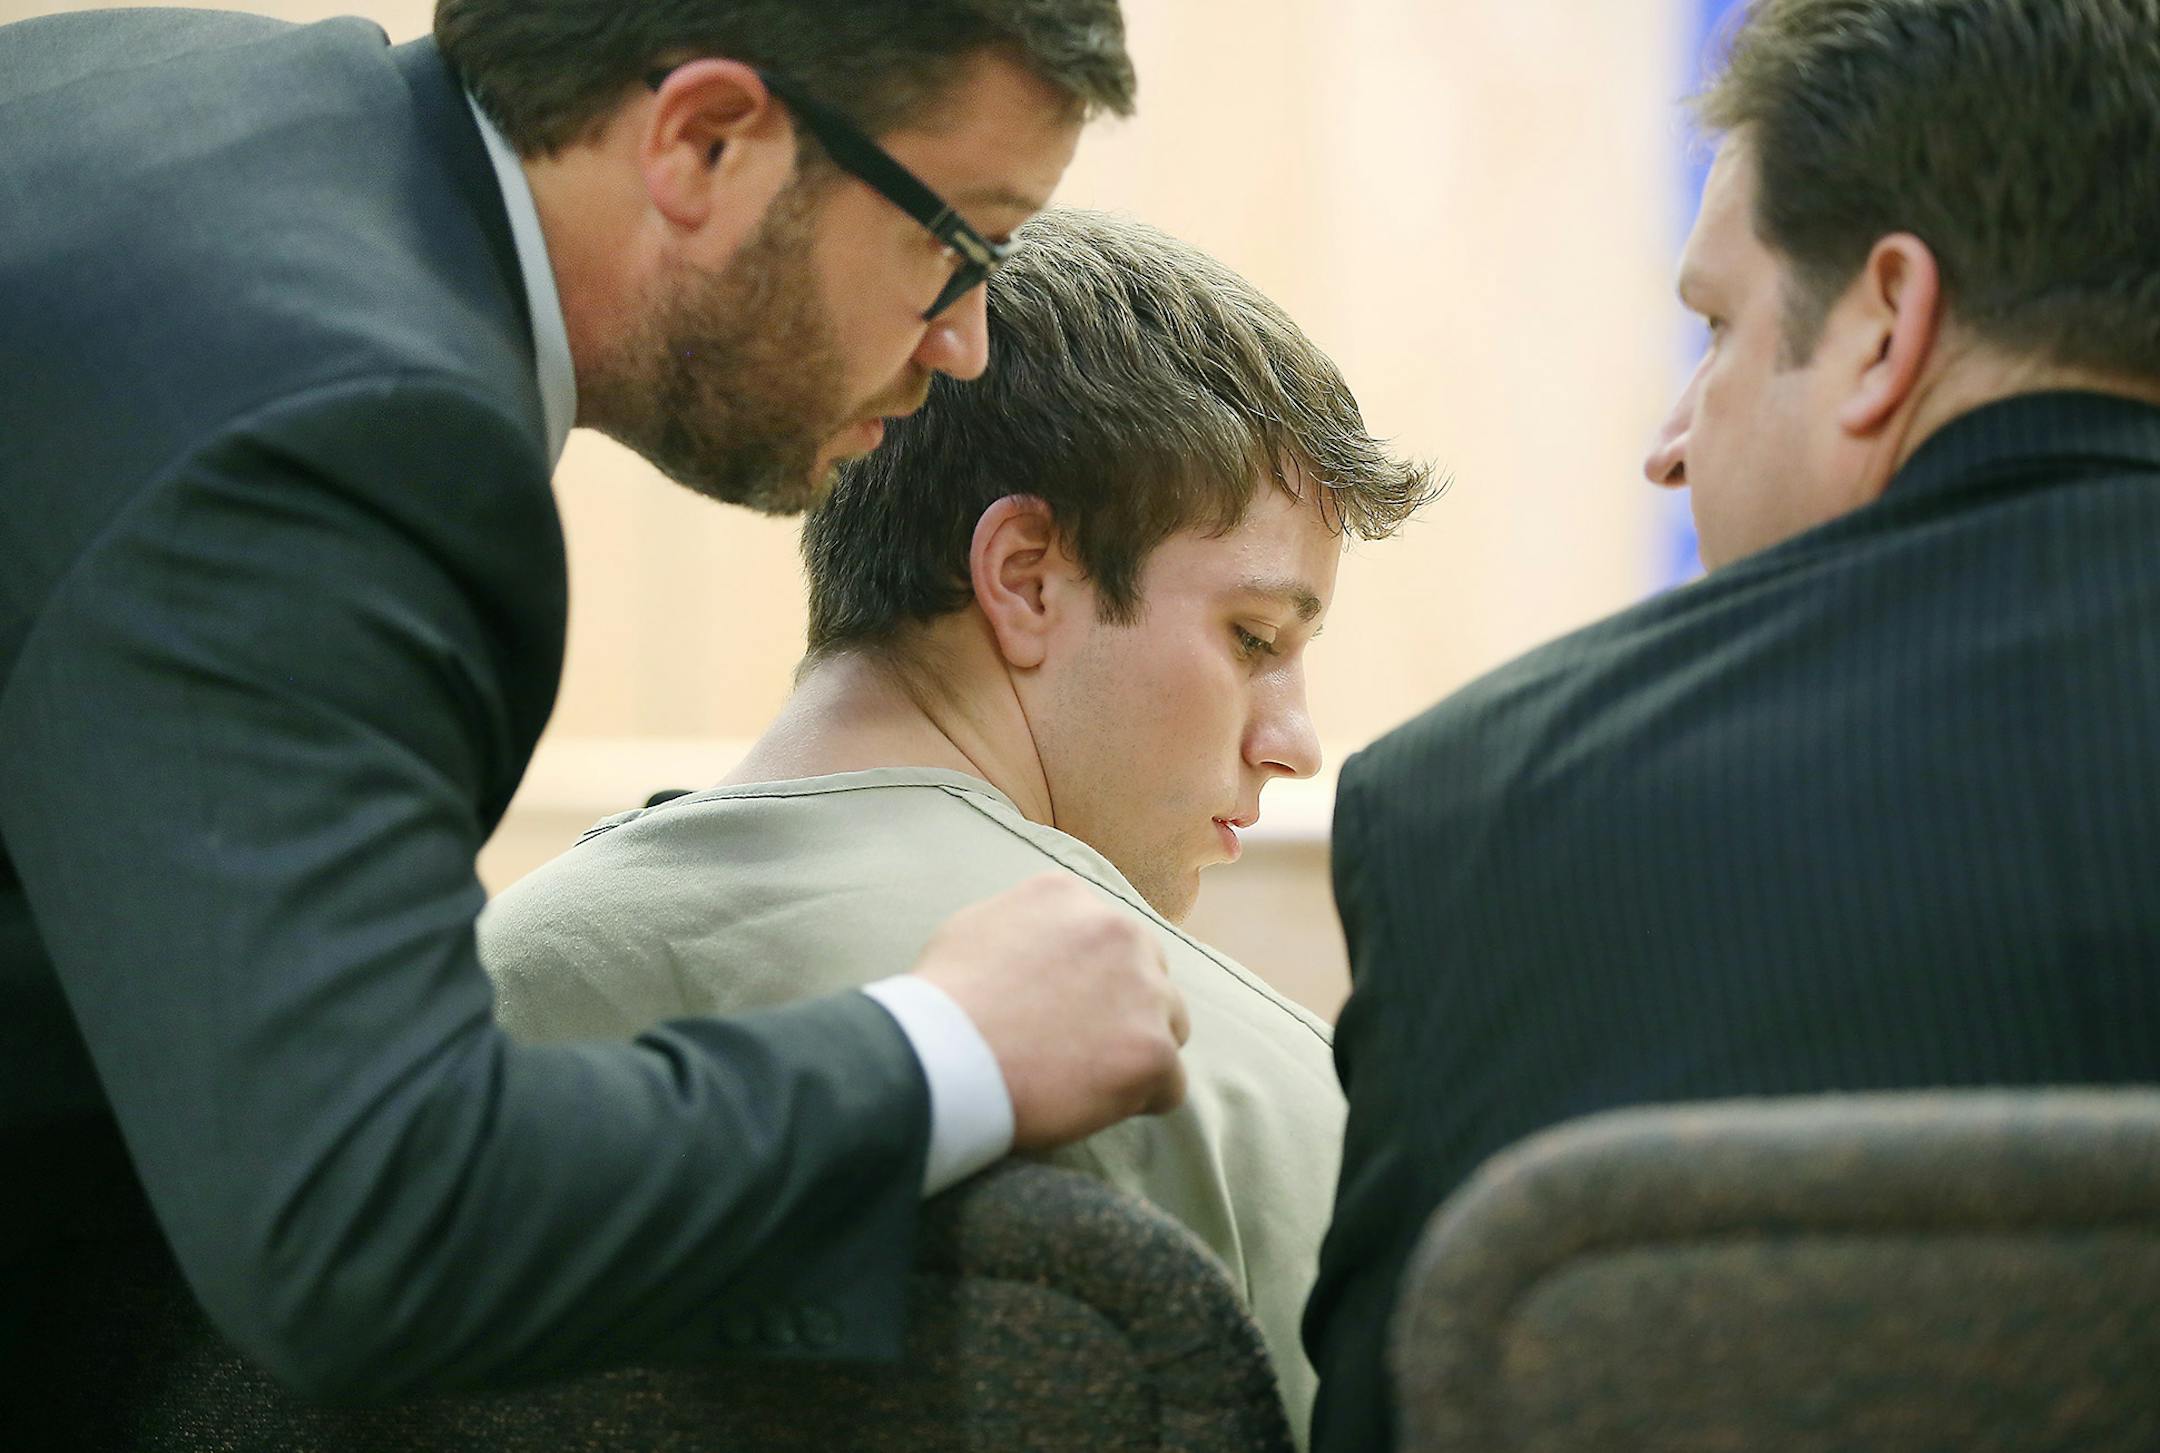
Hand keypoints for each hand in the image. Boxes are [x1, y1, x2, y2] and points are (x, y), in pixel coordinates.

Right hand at [910, 873, 1188, 1148]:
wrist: (942, 1059)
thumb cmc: (944, 1002)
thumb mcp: (977, 927)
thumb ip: (1027, 925)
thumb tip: (1047, 943)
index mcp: (1073, 898)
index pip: (1109, 939)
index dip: (1090, 980)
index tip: (1063, 1010)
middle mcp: (1118, 931)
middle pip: (1150, 976)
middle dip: (1124, 1009)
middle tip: (1077, 1047)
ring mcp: (1142, 990)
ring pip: (1169, 1026)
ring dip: (1136, 1050)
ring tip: (1084, 1079)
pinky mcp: (1151, 1050)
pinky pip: (1170, 1084)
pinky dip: (1140, 1099)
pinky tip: (1096, 1106)